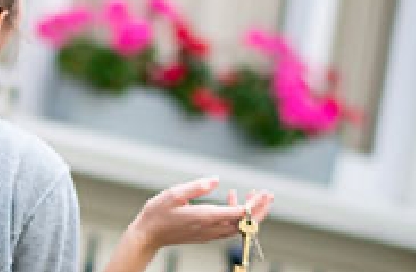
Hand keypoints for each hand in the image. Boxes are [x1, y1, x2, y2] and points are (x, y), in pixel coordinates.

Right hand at [124, 177, 273, 251]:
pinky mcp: (206, 235)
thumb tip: (216, 180)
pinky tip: (231, 199)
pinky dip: (236, 216)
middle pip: (244, 224)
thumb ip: (197, 187)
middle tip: (268, 195)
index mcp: (205, 217)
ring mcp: (209, 234)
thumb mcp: (174, 194)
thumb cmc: (157, 213)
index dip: (254, 205)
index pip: (239, 214)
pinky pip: (228, 228)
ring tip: (253, 195)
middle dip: (259, 210)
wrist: (147, 236)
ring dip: (250, 213)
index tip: (263, 194)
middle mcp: (210, 228)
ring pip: (238, 227)